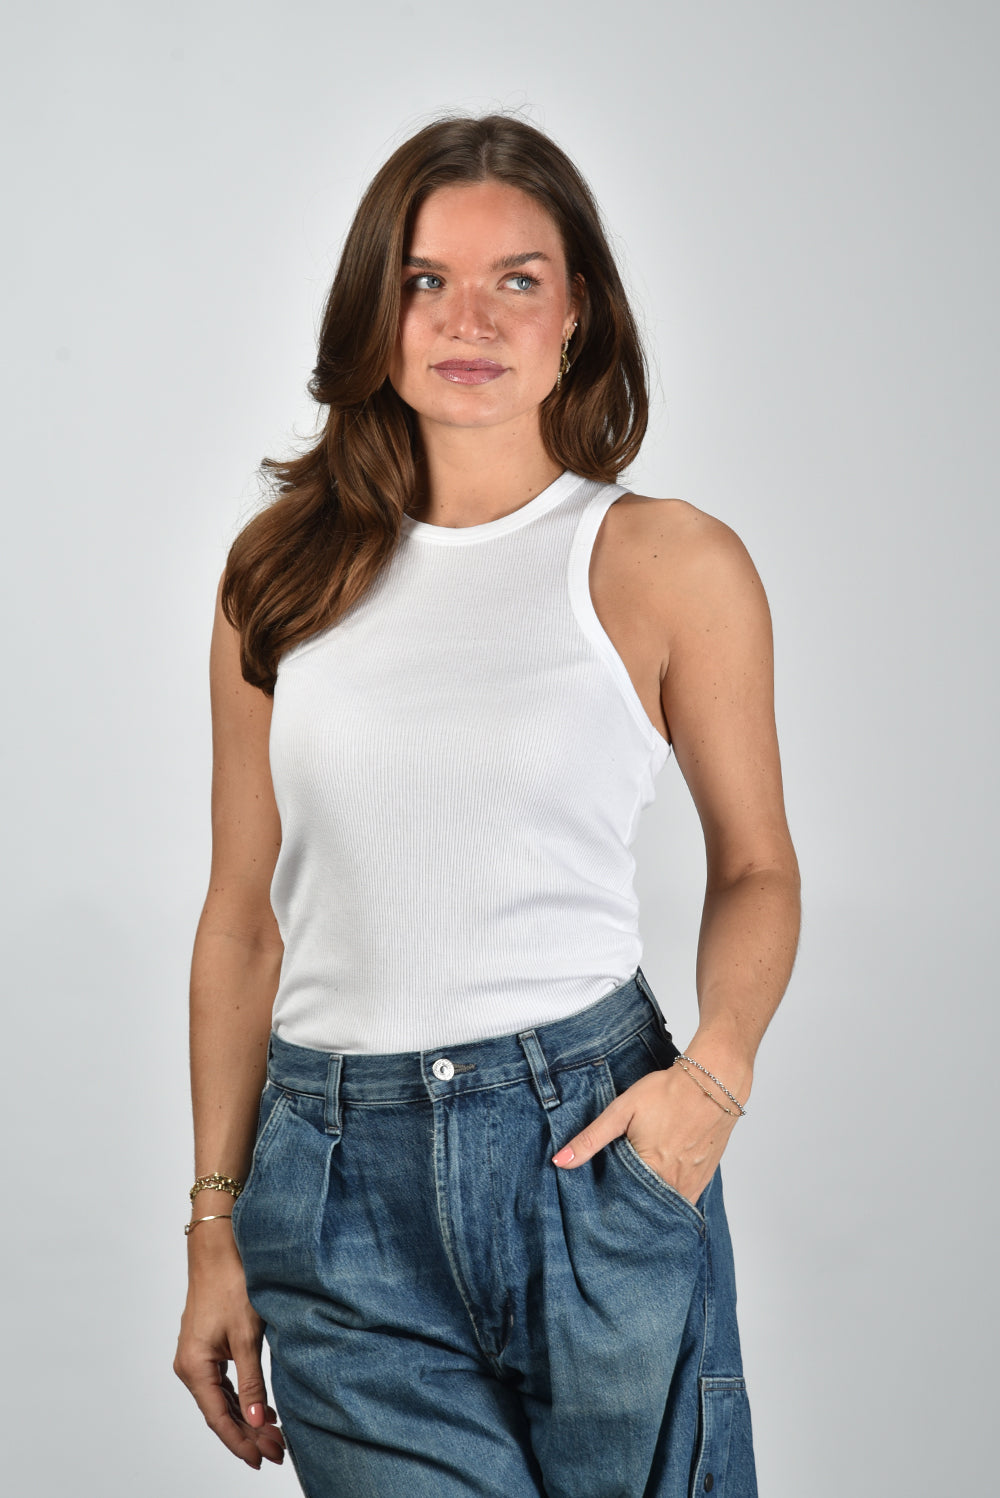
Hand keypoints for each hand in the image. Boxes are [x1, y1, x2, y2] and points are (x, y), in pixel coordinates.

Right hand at [174, 1228, 285, 1467]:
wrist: (219, 1248)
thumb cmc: (232, 1284)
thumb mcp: (246, 1336)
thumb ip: (251, 1381)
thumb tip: (256, 1420)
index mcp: (194, 1367)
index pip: (219, 1418)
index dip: (241, 1442)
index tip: (263, 1460)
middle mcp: (190, 1366)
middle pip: (220, 1412)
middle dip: (249, 1433)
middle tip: (279, 1451)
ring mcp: (197, 1356)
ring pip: (222, 1399)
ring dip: (246, 1417)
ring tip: (275, 1435)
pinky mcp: (207, 1347)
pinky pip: (222, 1383)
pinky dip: (241, 1398)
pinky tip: (262, 1407)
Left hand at [551, 1056, 747, 1205]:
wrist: (712, 1082)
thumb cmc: (667, 1093)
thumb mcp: (621, 1111)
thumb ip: (591, 1139)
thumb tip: (560, 1162)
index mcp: (650, 1171)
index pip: (622, 1203)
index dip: (609, 1204)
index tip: (597, 1206)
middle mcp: (674, 1185)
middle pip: (644, 1207)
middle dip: (629, 1206)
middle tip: (615, 1203)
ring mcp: (693, 1184)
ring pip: (665, 1204)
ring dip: (650, 1201)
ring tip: (636, 1192)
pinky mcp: (705, 1178)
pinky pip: (684, 1198)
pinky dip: (670, 1195)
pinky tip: (660, 1183)